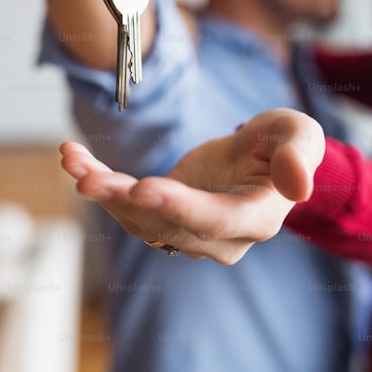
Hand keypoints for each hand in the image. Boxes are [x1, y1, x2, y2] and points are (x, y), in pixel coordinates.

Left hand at [60, 109, 325, 263]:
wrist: (264, 155)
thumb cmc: (284, 141)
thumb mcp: (298, 134)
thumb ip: (298, 155)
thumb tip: (299, 185)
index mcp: (256, 218)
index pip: (214, 219)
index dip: (179, 207)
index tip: (143, 188)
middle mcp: (219, 237)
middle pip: (166, 223)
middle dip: (124, 200)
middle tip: (88, 180)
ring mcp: (188, 231)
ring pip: (138, 218)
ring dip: (102, 190)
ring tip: (72, 160)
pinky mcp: (163, 215)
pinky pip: (126, 206)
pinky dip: (98, 182)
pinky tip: (72, 157)